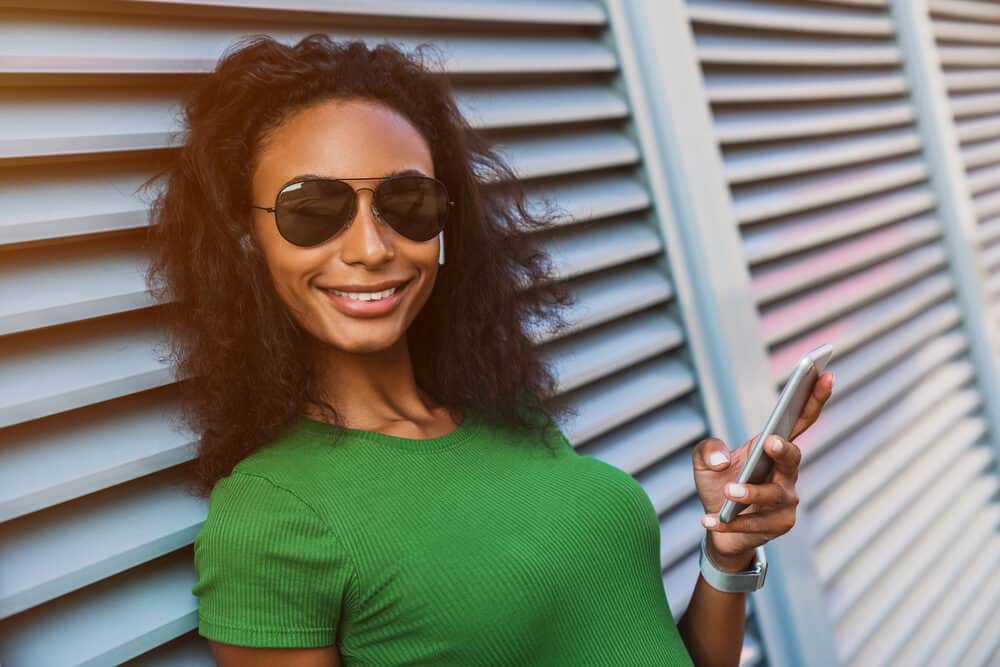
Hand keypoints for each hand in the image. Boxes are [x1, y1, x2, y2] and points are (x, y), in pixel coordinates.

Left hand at [691, 371, 833, 570]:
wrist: (718, 525)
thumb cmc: (719, 484)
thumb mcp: (704, 461)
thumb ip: (707, 449)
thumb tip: (722, 459)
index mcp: (773, 447)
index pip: (800, 419)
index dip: (815, 397)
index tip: (825, 373)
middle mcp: (787, 472)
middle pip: (793, 458)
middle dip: (783, 449)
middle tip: (769, 442)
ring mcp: (786, 501)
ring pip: (772, 496)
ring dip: (750, 494)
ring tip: (728, 492)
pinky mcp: (778, 525)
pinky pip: (754, 524)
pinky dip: (728, 522)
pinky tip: (707, 520)